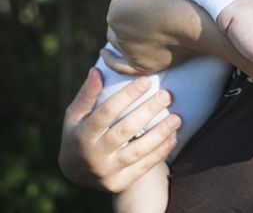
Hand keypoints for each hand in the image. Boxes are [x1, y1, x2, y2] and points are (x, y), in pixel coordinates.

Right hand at [58, 68, 180, 191]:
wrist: (76, 173)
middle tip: (167, 95)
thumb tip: (97, 70)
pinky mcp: (120, 183)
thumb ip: (87, 95)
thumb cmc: (79, 134)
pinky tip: (173, 137)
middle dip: (148, 111)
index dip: (127, 95)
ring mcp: (108, 171)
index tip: (146, 80)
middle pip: (125, 130)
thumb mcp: (75, 115)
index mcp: (82, 134)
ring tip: (177, 118)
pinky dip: (160, 152)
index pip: (107, 112)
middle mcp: (94, 155)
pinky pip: (144, 167)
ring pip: (138, 151)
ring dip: (160, 133)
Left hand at [106, 0, 209, 73]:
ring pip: (118, 38)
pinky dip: (110, 60)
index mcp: (114, 14)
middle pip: (119, 17)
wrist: (198, 28)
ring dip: (125, 29)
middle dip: (132, 9)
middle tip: (156, 4)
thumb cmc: (173, 1)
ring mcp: (130, 54)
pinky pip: (119, 66)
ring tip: (146, 22)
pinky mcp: (142, 66)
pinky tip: (105, 53)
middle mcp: (118, 36)